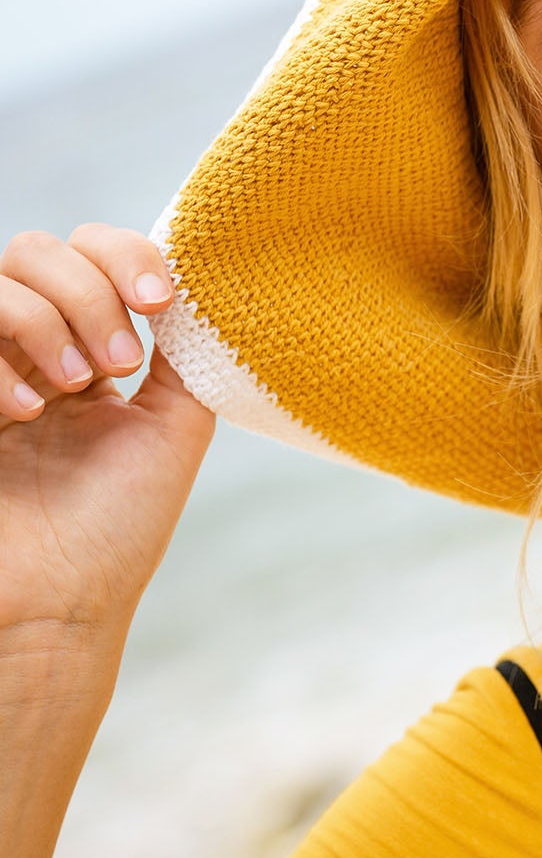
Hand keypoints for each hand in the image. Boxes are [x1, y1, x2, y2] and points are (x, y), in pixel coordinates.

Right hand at [0, 225, 214, 642]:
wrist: (61, 608)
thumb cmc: (118, 526)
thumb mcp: (175, 423)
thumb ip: (186, 350)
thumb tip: (201, 280)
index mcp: (83, 349)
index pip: (91, 252)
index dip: (126, 255)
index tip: (160, 303)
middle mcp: (27, 352)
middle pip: (38, 249)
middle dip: (90, 289)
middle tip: (118, 361)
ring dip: (45, 317)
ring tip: (79, 383)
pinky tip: (24, 411)